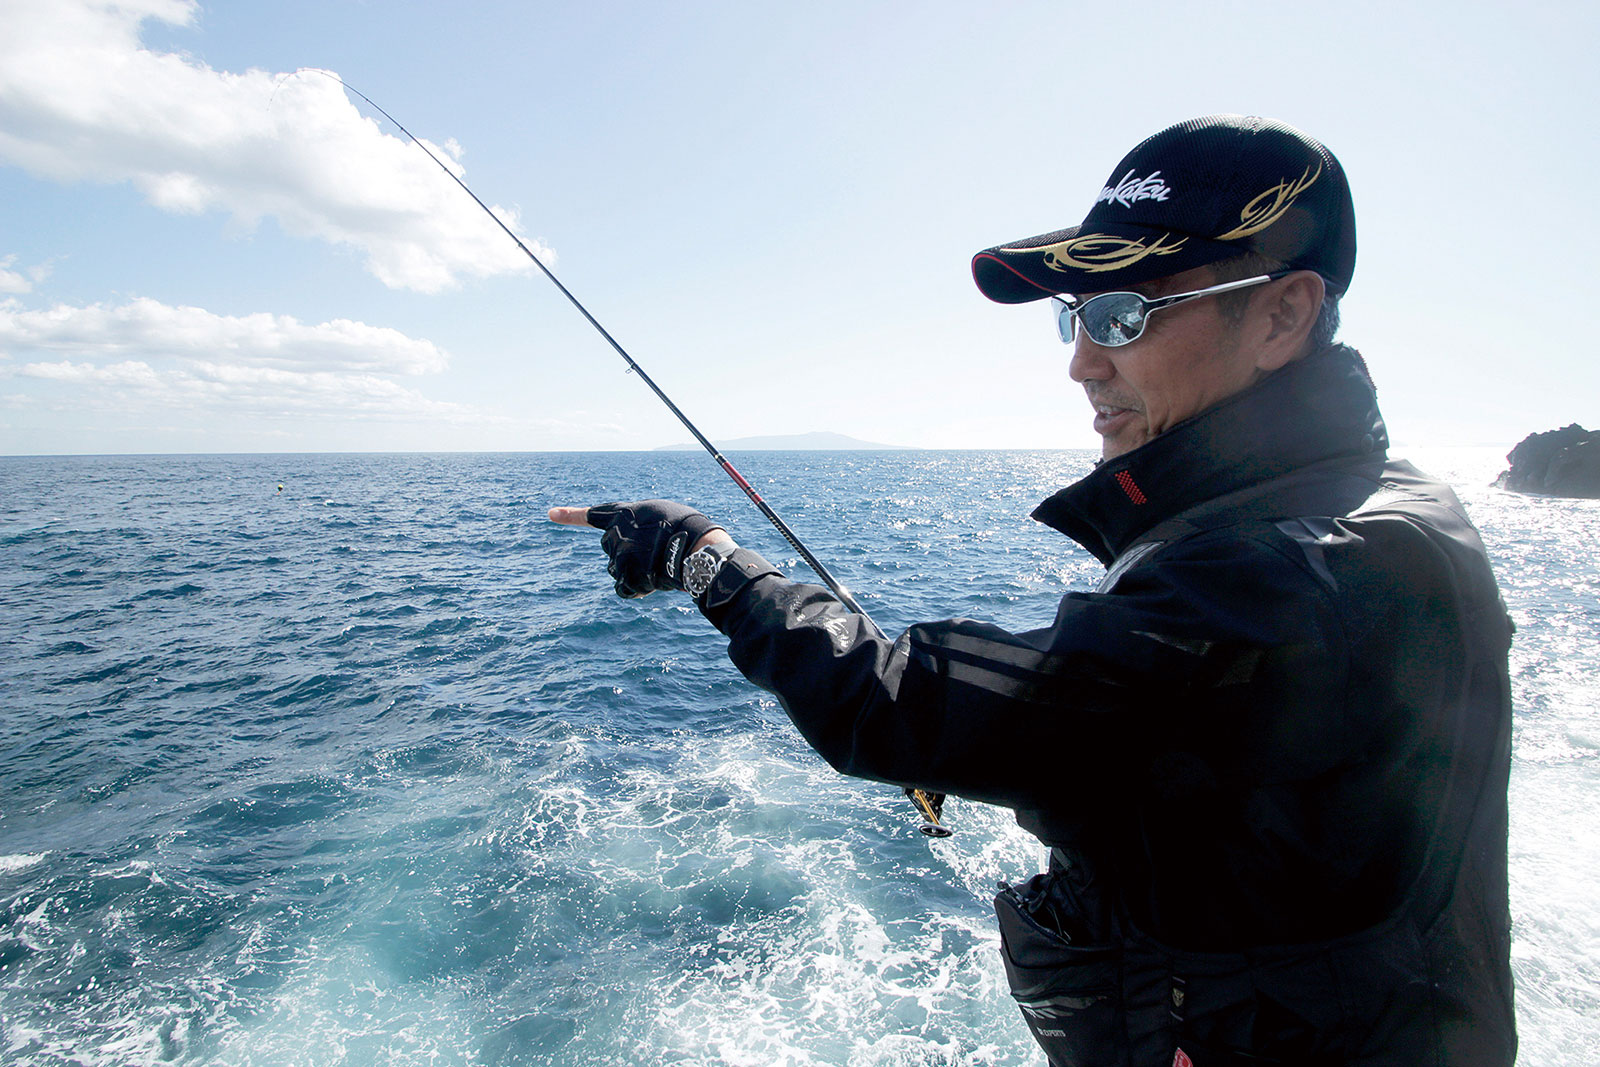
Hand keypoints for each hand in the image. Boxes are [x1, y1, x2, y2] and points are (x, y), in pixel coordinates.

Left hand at [548, 500, 732, 597]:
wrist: (694, 548)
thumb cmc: (685, 527)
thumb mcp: (659, 515)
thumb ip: (639, 525)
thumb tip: (638, 547)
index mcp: (623, 515)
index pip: (593, 515)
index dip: (570, 515)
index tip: (551, 514)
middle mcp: (615, 535)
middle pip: (609, 548)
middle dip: (625, 553)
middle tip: (651, 552)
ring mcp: (618, 557)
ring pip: (617, 570)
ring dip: (634, 572)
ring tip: (658, 565)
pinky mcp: (625, 577)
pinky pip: (624, 589)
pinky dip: (637, 589)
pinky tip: (654, 582)